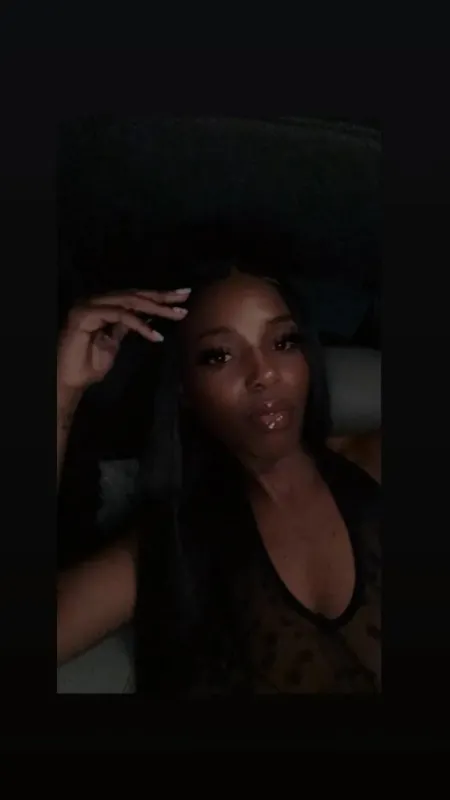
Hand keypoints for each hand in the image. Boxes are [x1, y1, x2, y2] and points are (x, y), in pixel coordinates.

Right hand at [57, 287, 190, 392]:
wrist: (71, 380)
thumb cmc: (89, 364)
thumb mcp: (114, 342)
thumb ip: (127, 327)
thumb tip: (148, 316)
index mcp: (103, 304)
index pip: (135, 296)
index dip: (159, 296)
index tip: (182, 297)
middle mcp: (96, 300)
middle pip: (134, 295)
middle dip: (162, 297)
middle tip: (184, 298)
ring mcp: (89, 305)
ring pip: (128, 302)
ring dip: (156, 308)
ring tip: (176, 315)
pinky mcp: (84, 314)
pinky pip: (119, 315)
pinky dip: (139, 324)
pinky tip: (156, 335)